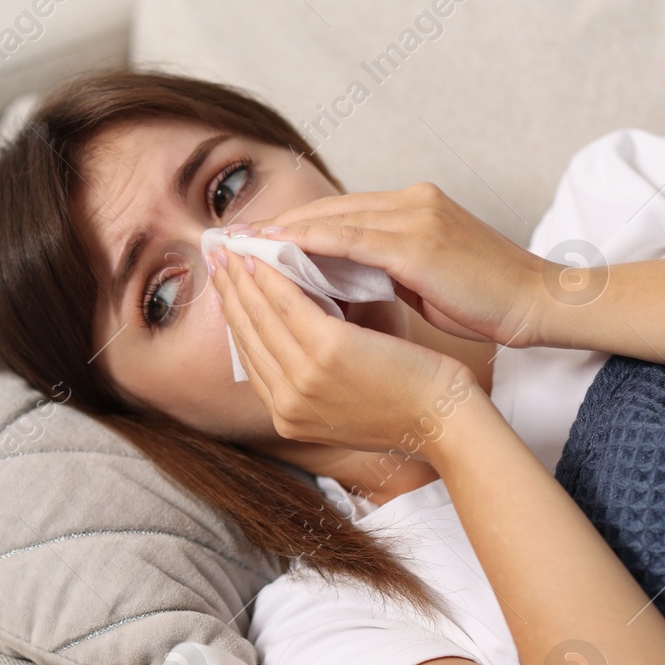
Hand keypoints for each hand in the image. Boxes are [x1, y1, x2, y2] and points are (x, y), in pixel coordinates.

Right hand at [210, 247, 476, 454]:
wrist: (445, 419)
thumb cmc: (409, 398)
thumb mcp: (351, 385)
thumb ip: (322, 360)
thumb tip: (304, 313)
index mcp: (290, 415)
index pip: (252, 358)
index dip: (236, 316)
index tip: (227, 285)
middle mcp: (287, 404)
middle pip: (247, 336)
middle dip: (230, 291)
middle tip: (219, 255)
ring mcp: (304, 380)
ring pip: (260, 317)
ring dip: (243, 276)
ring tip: (234, 245)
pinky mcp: (326, 354)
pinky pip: (287, 304)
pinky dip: (274, 275)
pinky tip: (265, 253)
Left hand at [237, 182, 549, 347]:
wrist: (538, 302)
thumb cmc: (486, 302)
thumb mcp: (425, 280)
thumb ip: (384, 272)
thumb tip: (339, 284)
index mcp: (412, 208)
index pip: (337, 215)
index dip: (291, 230)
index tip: (251, 247)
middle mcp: (409, 201)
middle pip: (326, 210)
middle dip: (275, 229)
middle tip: (228, 245)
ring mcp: (415, 215)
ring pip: (331, 219)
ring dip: (281, 235)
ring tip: (241, 252)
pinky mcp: (419, 241)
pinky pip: (351, 239)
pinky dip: (309, 244)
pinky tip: (277, 257)